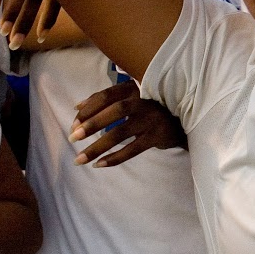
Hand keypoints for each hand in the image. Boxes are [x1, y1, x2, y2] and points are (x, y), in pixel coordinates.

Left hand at [70, 79, 186, 165]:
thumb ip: (106, 101)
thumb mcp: (131, 100)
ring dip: (98, 147)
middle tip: (72, 137)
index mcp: (135, 89)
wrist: (181, 123)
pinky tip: (99, 165)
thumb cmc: (149, 110)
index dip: (89, 108)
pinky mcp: (158, 136)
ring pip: (121, 133)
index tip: (74, 122)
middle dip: (92, 124)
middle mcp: (145, 101)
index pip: (107, 95)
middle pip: (116, 110)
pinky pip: (133, 149)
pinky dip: (115, 158)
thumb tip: (77, 107)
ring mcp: (152, 119)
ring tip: (80, 159)